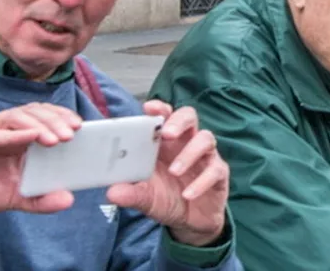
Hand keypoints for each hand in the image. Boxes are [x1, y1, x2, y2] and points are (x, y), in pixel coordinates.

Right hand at [0, 103, 83, 215]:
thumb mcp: (16, 197)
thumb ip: (40, 199)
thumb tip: (68, 199)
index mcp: (21, 137)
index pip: (45, 117)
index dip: (62, 117)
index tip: (80, 125)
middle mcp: (6, 129)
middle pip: (34, 113)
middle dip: (54, 121)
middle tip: (71, 133)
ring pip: (16, 117)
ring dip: (38, 125)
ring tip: (54, 139)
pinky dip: (11, 134)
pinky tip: (29, 137)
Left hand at [107, 101, 228, 247]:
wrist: (189, 222)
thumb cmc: (166, 199)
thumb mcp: (145, 197)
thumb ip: (131, 193)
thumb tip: (111, 192)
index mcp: (165, 143)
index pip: (165, 117)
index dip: (159, 109)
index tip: (149, 108)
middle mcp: (186, 143)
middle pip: (189, 117)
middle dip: (179, 121)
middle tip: (168, 134)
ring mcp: (205, 157)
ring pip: (206, 139)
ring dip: (189, 153)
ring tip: (174, 171)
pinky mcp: (219, 174)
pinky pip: (215, 170)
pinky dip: (201, 182)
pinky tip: (187, 194)